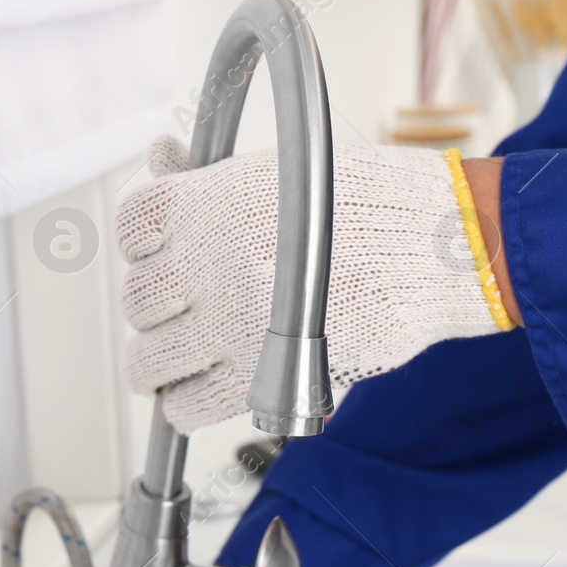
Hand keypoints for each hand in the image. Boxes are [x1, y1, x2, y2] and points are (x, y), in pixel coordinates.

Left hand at [117, 136, 511, 433]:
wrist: (435, 252)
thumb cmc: (373, 207)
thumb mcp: (282, 169)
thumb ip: (209, 177)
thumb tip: (163, 158)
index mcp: (211, 202)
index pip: (131, 227)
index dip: (145, 245)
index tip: (164, 255)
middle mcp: (210, 262)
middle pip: (137, 299)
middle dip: (156, 307)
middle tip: (187, 307)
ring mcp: (230, 324)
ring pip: (147, 360)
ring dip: (163, 361)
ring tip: (192, 352)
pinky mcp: (257, 378)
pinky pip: (187, 408)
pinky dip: (189, 405)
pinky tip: (208, 387)